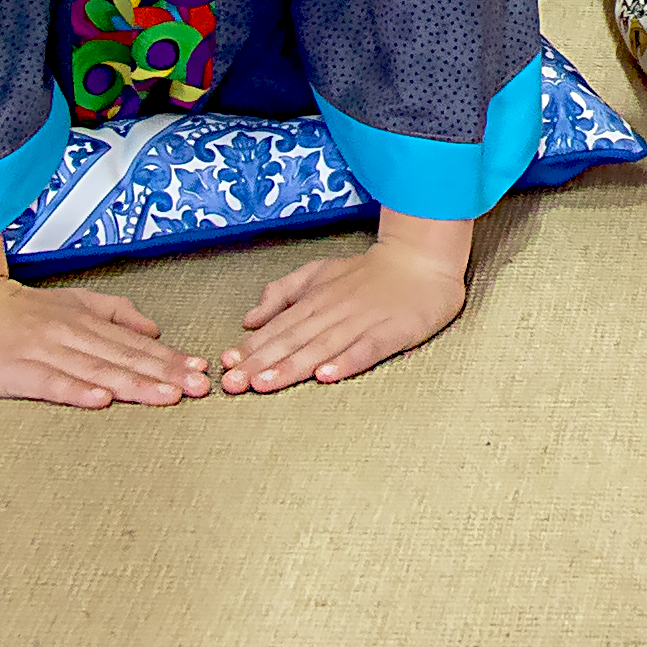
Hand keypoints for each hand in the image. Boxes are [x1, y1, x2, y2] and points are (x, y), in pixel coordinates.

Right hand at [0, 271, 207, 406]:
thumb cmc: (19, 310)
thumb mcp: (73, 301)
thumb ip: (114, 313)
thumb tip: (154, 330)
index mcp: (87, 322)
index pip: (136, 345)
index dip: (170, 359)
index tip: (201, 372)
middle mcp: (72, 336)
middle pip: (124, 358)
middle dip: (164, 374)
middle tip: (199, 388)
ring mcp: (45, 353)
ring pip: (97, 370)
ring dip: (134, 384)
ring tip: (167, 396)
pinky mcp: (17, 371)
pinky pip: (51, 382)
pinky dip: (78, 391)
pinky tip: (101, 400)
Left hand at [224, 238, 464, 391]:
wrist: (422, 261)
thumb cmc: (368, 273)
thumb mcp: (319, 272)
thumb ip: (283, 292)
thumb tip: (249, 319)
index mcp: (315, 300)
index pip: (277, 328)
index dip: (251, 348)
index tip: (225, 366)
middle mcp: (333, 311)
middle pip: (293, 340)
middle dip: (260, 364)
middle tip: (233, 384)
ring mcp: (362, 322)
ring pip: (322, 347)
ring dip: (292, 367)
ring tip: (265, 384)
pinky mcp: (391, 332)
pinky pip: (366, 349)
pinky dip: (346, 363)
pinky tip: (326, 377)